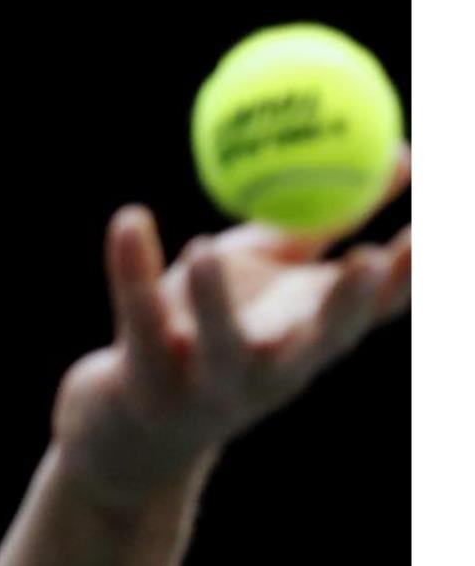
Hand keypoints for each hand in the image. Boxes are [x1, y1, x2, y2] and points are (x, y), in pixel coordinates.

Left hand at [52, 144, 411, 506]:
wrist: (133, 414)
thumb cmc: (210, 326)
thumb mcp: (272, 270)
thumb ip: (325, 220)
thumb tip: (403, 150)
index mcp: (305, 337)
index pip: (370, 312)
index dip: (407, 279)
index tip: (434, 233)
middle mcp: (269, 370)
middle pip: (315, 345)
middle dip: (345, 307)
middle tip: (364, 257)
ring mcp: (207, 384)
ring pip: (220, 349)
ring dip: (216, 303)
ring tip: (207, 247)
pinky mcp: (146, 382)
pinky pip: (141, 320)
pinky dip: (132, 269)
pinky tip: (130, 219)